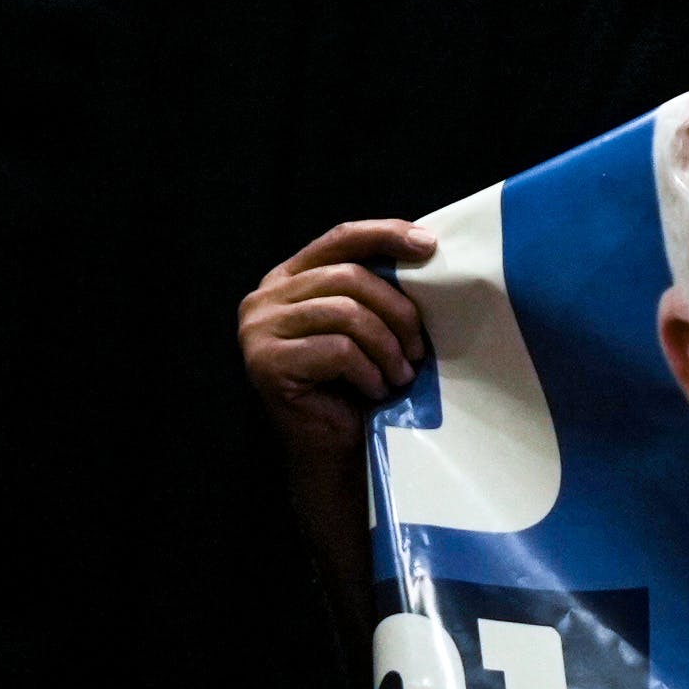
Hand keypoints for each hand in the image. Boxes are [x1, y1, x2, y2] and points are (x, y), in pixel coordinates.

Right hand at [239, 219, 434, 616]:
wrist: (335, 454)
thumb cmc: (358, 386)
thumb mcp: (370, 325)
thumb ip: (377, 287)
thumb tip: (427, 248)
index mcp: (289, 277)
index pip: (340, 238)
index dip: (386, 234)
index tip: (430, 246)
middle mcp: (265, 297)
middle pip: (347, 277)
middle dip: (397, 310)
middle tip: (418, 349)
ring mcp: (258, 330)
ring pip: (344, 312)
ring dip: (385, 346)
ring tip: (399, 374)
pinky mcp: (265, 364)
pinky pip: (336, 350)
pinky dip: (367, 371)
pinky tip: (374, 391)